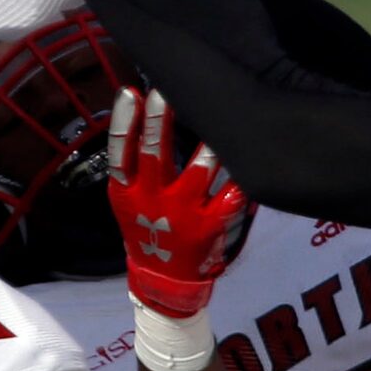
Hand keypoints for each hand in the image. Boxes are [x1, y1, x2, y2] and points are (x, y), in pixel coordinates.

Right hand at [107, 86, 250, 318]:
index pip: (121, 152)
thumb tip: (140, 106)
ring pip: (197, 172)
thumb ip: (132, 162)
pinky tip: (249, 160)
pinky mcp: (209, 226)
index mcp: (127, 191)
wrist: (163, 278)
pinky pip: (229, 197)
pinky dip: (239, 181)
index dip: (124, 122)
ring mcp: (181, 213)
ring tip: (219, 117)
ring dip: (207, 146)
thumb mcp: (126, 198)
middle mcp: (152, 199)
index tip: (131, 92)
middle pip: (154, 154)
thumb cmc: (144, 226)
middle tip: (166, 91)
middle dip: (159, 121)